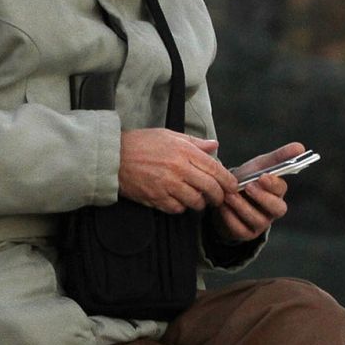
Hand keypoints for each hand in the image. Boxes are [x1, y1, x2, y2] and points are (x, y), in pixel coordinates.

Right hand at [117, 128, 232, 212]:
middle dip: (218, 196)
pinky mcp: (155, 198)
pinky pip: (177, 208)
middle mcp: (178, 169)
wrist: (113, 157)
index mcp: (184, 151)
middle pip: (210, 188)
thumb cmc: (139, 144)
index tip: (232, 187)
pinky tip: (178, 201)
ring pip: (195, 201)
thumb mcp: (169, 136)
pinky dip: (181, 207)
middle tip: (218, 198)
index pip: (216, 169)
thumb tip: (214, 146)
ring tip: (197, 200)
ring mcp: (167, 185)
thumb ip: (194, 143)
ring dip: (199, 203)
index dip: (228, 181)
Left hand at [212, 141, 303, 241]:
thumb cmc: (247, 179)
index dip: (273, 184)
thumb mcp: (260, 166)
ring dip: (242, 206)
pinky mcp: (245, 233)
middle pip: (277, 208)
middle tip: (248, 186)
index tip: (262, 176)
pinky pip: (240, 229)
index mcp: (277, 192)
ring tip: (229, 195)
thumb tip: (301, 147)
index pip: (281, 189)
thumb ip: (279, 157)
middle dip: (263, 198)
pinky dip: (230, 217)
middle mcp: (273, 210)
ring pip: (257, 219)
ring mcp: (260, 223)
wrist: (224, 196)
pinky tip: (222, 207)